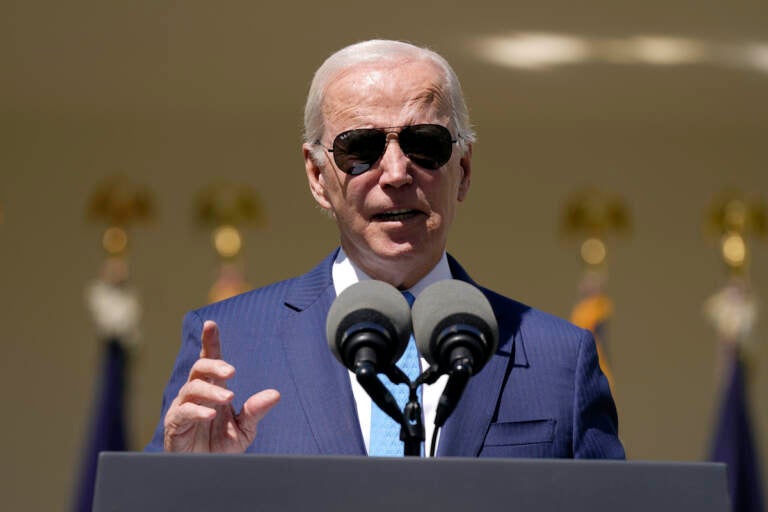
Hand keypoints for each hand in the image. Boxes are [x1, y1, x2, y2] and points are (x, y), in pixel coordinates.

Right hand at [163, 320, 279, 451]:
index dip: (210, 342)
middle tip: (231, 371)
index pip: (210, 360)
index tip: (211, 324)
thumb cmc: (222, 445)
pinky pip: (183, 411)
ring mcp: (184, 407)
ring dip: (211, 391)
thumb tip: (275, 394)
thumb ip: (256, 410)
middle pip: (200, 368)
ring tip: (229, 398)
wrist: (207, 470)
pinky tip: (210, 414)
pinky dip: (197, 410)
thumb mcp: (245, 428)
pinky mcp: (175, 423)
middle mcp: (197, 393)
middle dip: (214, 365)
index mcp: (214, 389)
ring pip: (192, 388)